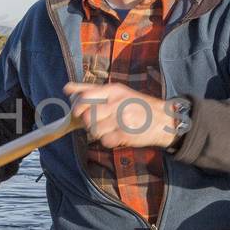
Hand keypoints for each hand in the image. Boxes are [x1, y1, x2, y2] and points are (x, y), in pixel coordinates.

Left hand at [63, 82, 180, 149]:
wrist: (163, 119)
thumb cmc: (136, 105)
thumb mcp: (117, 92)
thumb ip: (91, 90)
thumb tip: (67, 88)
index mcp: (113, 90)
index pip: (84, 96)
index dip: (77, 106)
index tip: (78, 111)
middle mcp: (117, 103)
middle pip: (87, 116)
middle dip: (88, 122)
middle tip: (97, 122)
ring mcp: (121, 119)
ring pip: (94, 130)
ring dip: (98, 132)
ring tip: (110, 128)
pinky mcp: (125, 134)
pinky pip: (105, 141)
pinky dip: (108, 141)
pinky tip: (117, 135)